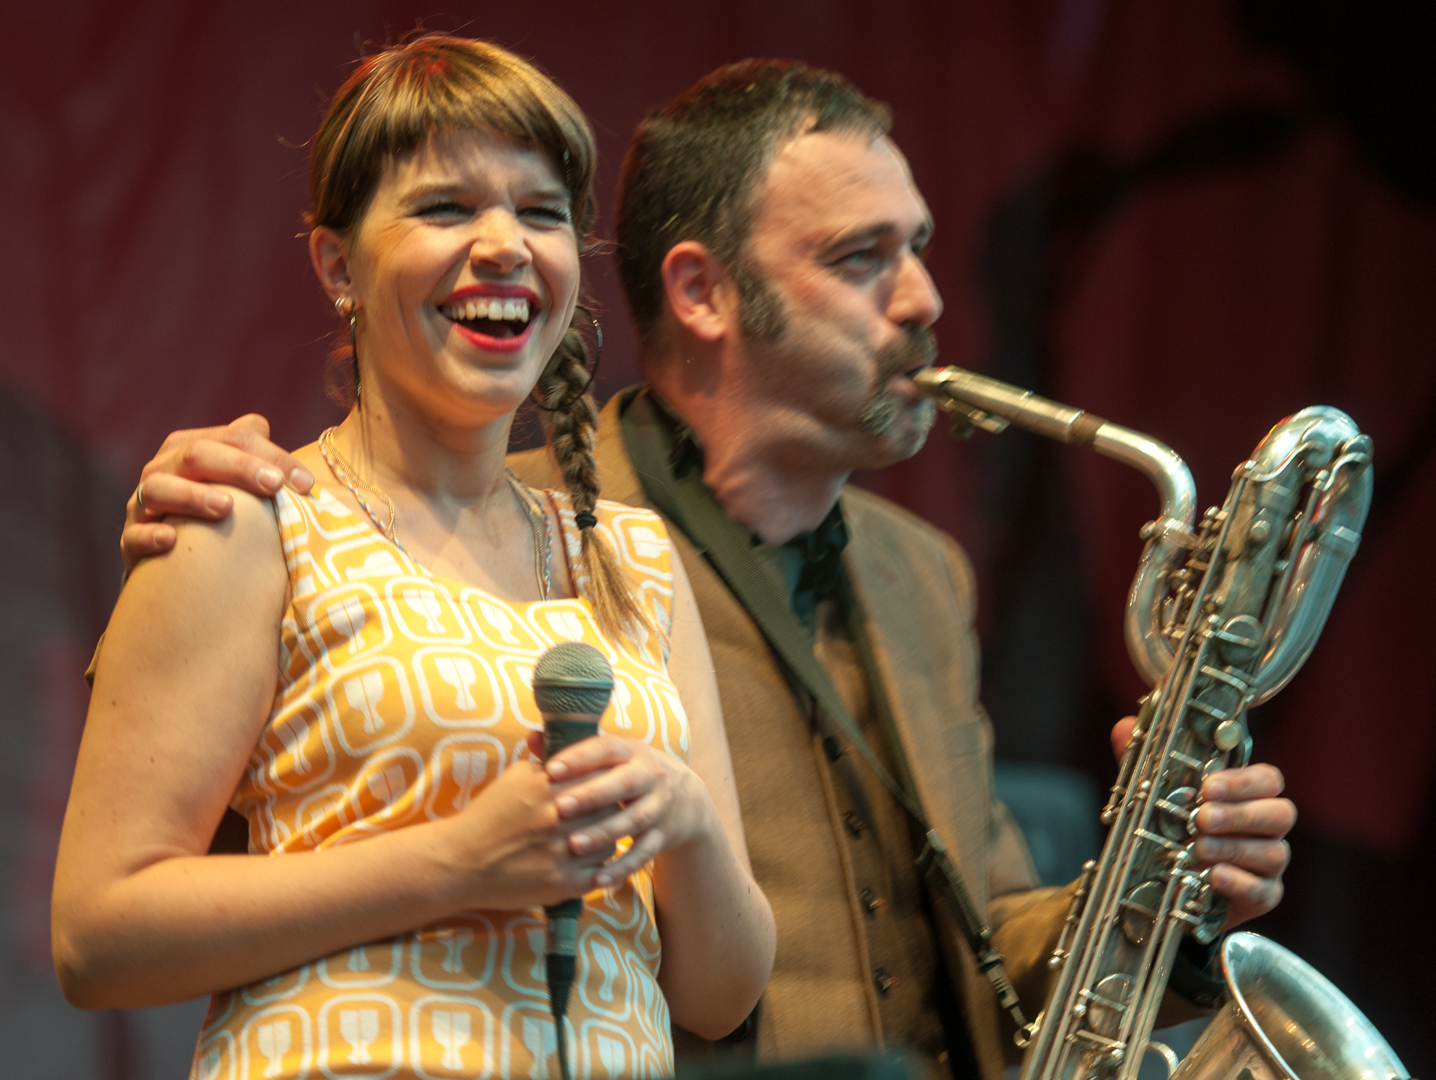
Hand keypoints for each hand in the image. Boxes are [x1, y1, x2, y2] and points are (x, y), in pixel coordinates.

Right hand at [124, 415, 313, 573]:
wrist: (174, 563)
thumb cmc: (218, 515)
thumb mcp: (236, 482)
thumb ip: (249, 453)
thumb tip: (259, 425)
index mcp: (191, 449)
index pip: (234, 438)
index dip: (272, 456)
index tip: (306, 483)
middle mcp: (163, 470)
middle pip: (197, 455)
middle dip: (238, 467)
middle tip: (273, 485)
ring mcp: (143, 504)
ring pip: (159, 489)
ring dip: (192, 496)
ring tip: (226, 507)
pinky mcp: (131, 542)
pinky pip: (133, 536)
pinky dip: (149, 535)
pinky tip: (171, 540)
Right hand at [439, 734, 620, 909]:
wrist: (460, 861)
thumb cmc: (490, 815)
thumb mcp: (517, 776)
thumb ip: (549, 761)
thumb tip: (580, 750)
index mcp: (547, 787)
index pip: (600, 779)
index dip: (605, 783)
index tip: (602, 788)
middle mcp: (557, 819)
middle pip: (609, 809)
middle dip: (607, 810)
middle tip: (599, 813)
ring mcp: (561, 854)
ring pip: (609, 841)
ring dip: (603, 839)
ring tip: (588, 837)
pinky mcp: (562, 884)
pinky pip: (599, 872)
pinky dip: (596, 866)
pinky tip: (583, 860)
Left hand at [544, 733, 716, 886]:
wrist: (686, 798)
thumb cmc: (630, 773)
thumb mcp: (611, 757)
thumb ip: (572, 750)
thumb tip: (532, 738)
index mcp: (631, 752)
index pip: (606, 748)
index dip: (580, 758)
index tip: (550, 770)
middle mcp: (649, 776)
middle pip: (622, 784)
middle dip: (592, 795)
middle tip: (560, 808)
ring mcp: (658, 807)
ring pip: (633, 820)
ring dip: (604, 833)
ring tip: (574, 845)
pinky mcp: (663, 836)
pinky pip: (643, 854)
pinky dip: (622, 867)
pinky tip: (598, 879)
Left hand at [1108, 718, 1294, 929]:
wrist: (1165, 884)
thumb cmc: (1171, 832)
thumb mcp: (1153, 796)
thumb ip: (1144, 763)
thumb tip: (1125, 726)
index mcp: (1246, 797)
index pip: (1267, 779)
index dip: (1243, 782)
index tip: (1209, 786)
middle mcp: (1264, 828)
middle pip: (1280, 814)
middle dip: (1241, 815)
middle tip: (1202, 818)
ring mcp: (1267, 864)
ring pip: (1274, 852)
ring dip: (1234, 848)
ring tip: (1198, 848)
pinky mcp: (1261, 897)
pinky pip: (1263, 890)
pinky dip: (1239, 883)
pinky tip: (1214, 876)